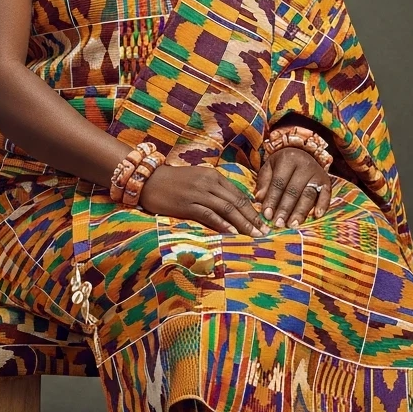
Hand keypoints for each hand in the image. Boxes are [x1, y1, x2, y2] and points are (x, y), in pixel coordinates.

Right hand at [139, 164, 269, 237]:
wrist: (147, 179)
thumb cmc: (173, 182)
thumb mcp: (197, 180)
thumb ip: (214, 190)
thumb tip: (232, 206)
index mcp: (213, 176)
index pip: (239, 194)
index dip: (252, 209)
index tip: (263, 222)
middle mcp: (209, 182)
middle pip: (236, 202)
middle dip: (252, 218)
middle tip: (265, 232)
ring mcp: (198, 193)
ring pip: (226, 209)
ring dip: (242, 223)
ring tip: (254, 235)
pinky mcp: (187, 204)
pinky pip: (208, 214)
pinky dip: (222, 223)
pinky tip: (232, 232)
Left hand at [253, 147, 331, 226]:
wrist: (302, 154)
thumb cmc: (282, 165)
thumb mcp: (269, 167)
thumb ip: (264, 183)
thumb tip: (259, 199)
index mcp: (287, 159)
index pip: (278, 183)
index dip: (272, 200)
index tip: (267, 215)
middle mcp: (304, 165)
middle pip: (294, 191)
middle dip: (285, 209)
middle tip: (278, 223)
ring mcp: (317, 173)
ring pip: (308, 195)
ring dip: (300, 212)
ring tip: (292, 224)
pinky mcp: (326, 181)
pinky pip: (326, 195)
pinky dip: (322, 206)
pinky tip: (316, 216)